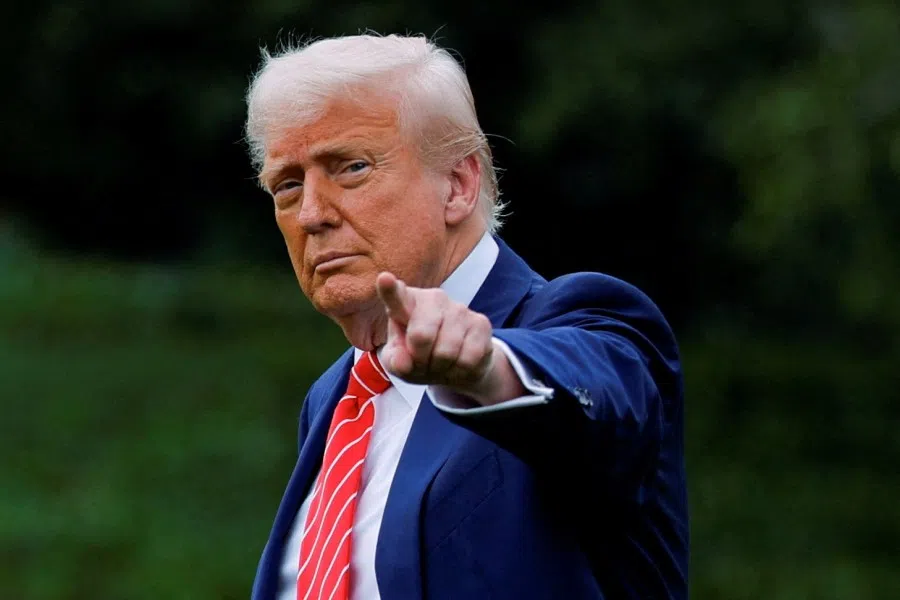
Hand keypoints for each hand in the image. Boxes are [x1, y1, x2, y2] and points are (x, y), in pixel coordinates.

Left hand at [375, 272, 523, 403]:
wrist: (457, 365)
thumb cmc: (420, 358)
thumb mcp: (400, 363)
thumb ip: (394, 361)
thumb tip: (403, 361)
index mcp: (406, 304)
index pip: (396, 297)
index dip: (390, 289)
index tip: (384, 279)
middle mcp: (434, 299)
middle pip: (421, 336)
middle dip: (420, 359)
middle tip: (422, 361)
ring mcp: (459, 309)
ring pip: (446, 352)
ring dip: (441, 368)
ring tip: (440, 363)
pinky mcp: (481, 323)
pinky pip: (468, 359)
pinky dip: (459, 371)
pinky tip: (458, 363)